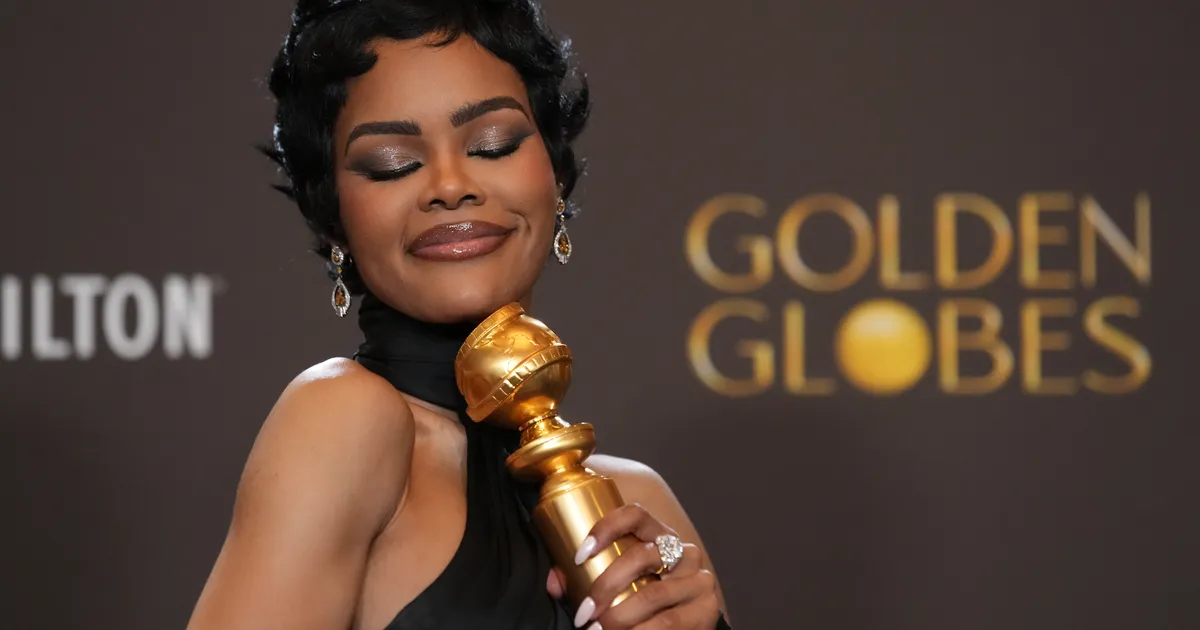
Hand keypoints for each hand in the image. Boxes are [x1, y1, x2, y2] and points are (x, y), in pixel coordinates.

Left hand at [546, 503, 720, 629]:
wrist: (686, 626)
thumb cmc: (645, 600)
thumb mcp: (620, 583)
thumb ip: (585, 579)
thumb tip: (555, 582)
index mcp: (659, 536)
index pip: (636, 514)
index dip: (606, 527)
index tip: (579, 555)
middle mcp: (683, 552)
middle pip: (642, 556)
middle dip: (605, 586)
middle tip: (583, 613)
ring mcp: (698, 580)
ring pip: (654, 595)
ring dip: (619, 617)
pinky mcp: (707, 609)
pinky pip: (669, 622)